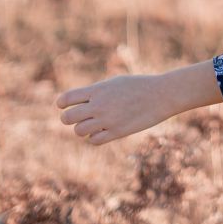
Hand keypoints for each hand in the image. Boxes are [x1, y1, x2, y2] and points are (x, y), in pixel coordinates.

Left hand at [55, 73, 174, 144]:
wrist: (160, 95)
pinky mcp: (117, 132)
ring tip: (93, 123)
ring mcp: (107, 120)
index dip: (62, 103)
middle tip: (78, 117)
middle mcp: (99, 105)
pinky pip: (94, 140)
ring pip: (79, 131)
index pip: (66, 99)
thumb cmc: (138, 86)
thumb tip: (79, 101)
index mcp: (98, 89)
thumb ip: (96, 92)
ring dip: (83, 129)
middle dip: (69, 119)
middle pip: (67, 118)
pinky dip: (95, 137)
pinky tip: (104, 130)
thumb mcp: (115, 82)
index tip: (65, 105)